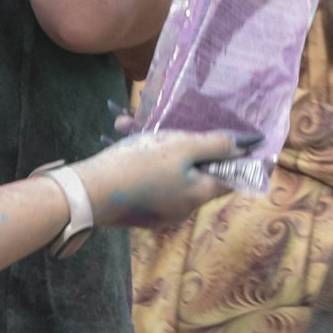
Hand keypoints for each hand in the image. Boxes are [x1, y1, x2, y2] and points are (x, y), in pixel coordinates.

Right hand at [74, 130, 248, 227]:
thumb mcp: (180, 148)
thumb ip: (213, 145)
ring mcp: (159, 211)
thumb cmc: (138, 166)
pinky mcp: (139, 208)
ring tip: (132, 122)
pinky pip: (150, 178)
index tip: (244, 141)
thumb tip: (241, 146)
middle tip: (176, 122)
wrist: (88, 193)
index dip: (239, 159)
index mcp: (197, 195)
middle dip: (188, 143)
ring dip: (158, 145)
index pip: (231, 178)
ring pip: (169, 171)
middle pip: (197, 171)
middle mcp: (182, 208)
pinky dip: (142, 157)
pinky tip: (122, 134)